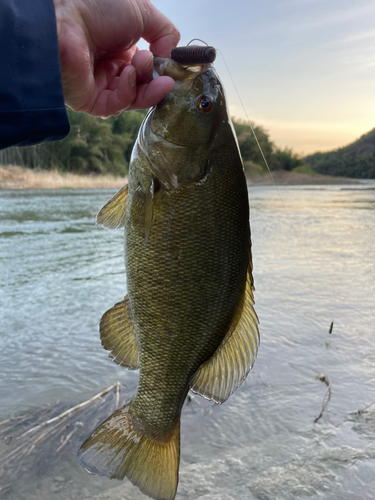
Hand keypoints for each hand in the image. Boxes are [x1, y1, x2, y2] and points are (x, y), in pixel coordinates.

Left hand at [54, 0, 179, 116]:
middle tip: (163, 73)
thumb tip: (172, 56)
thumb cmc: (97, 6)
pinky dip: (127, 92)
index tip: (172, 67)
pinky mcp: (90, 101)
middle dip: (154, 80)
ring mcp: (99, 85)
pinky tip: (128, 74)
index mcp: (119, 46)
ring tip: (143, 65)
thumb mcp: (142, 12)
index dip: (160, 69)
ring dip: (144, 85)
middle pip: (142, 86)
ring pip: (132, 98)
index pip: (146, 68)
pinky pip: (116, 105)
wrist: (65, 18)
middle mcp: (109, 67)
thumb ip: (164, 33)